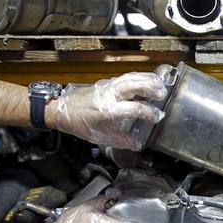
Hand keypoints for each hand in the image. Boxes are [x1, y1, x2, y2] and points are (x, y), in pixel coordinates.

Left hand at [49, 72, 166, 150]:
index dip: (149, 113)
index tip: (157, 117)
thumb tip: (137, 144)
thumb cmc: (78, 123)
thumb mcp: (99, 137)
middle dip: (150, 88)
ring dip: (146, 79)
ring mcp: (107, 86)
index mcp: (107, 111)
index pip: (134, 108)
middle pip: (133, 85)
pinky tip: (147, 82)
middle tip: (162, 94)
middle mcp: (108, 96)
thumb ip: (120, 140)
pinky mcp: (106, 83)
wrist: (60, 109)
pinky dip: (138, 78)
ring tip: (159, 84)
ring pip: (130, 78)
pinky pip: (125, 77)